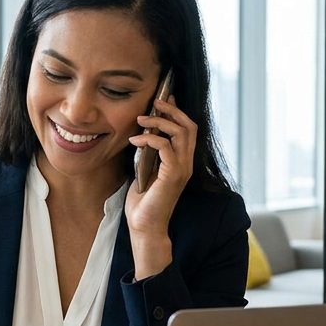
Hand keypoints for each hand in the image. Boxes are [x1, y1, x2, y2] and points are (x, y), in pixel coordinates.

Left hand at [125, 96, 195, 278]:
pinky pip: (166, 147)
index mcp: (181, 162)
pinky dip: (150, 139)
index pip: (188, 130)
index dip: (177, 111)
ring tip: (141, 119)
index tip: (163, 98)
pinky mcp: (172, 175)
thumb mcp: (145, 171)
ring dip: (159, 121)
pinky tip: (135, 140)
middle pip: (189, 126)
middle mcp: (186, 163)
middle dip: (172, 110)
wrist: (144, 226)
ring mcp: (181, 169)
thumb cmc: (143, 202)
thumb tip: (142, 135)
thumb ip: (149, 154)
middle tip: (155, 102)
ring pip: (181, 133)